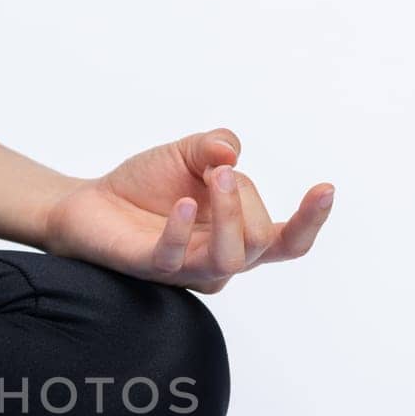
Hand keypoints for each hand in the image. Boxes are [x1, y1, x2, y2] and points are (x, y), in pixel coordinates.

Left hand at [39, 128, 334, 292]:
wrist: (89, 202)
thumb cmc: (145, 185)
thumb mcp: (187, 153)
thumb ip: (215, 146)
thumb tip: (231, 154)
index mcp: (239, 236)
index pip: (288, 242)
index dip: (312, 220)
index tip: (325, 187)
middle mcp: (219, 260)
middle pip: (260, 240)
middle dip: (246, 197)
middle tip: (217, 168)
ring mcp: (187, 269)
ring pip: (230, 259)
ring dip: (229, 214)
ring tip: (213, 177)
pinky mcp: (152, 269)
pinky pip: (176, 258)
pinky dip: (183, 230)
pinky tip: (182, 203)